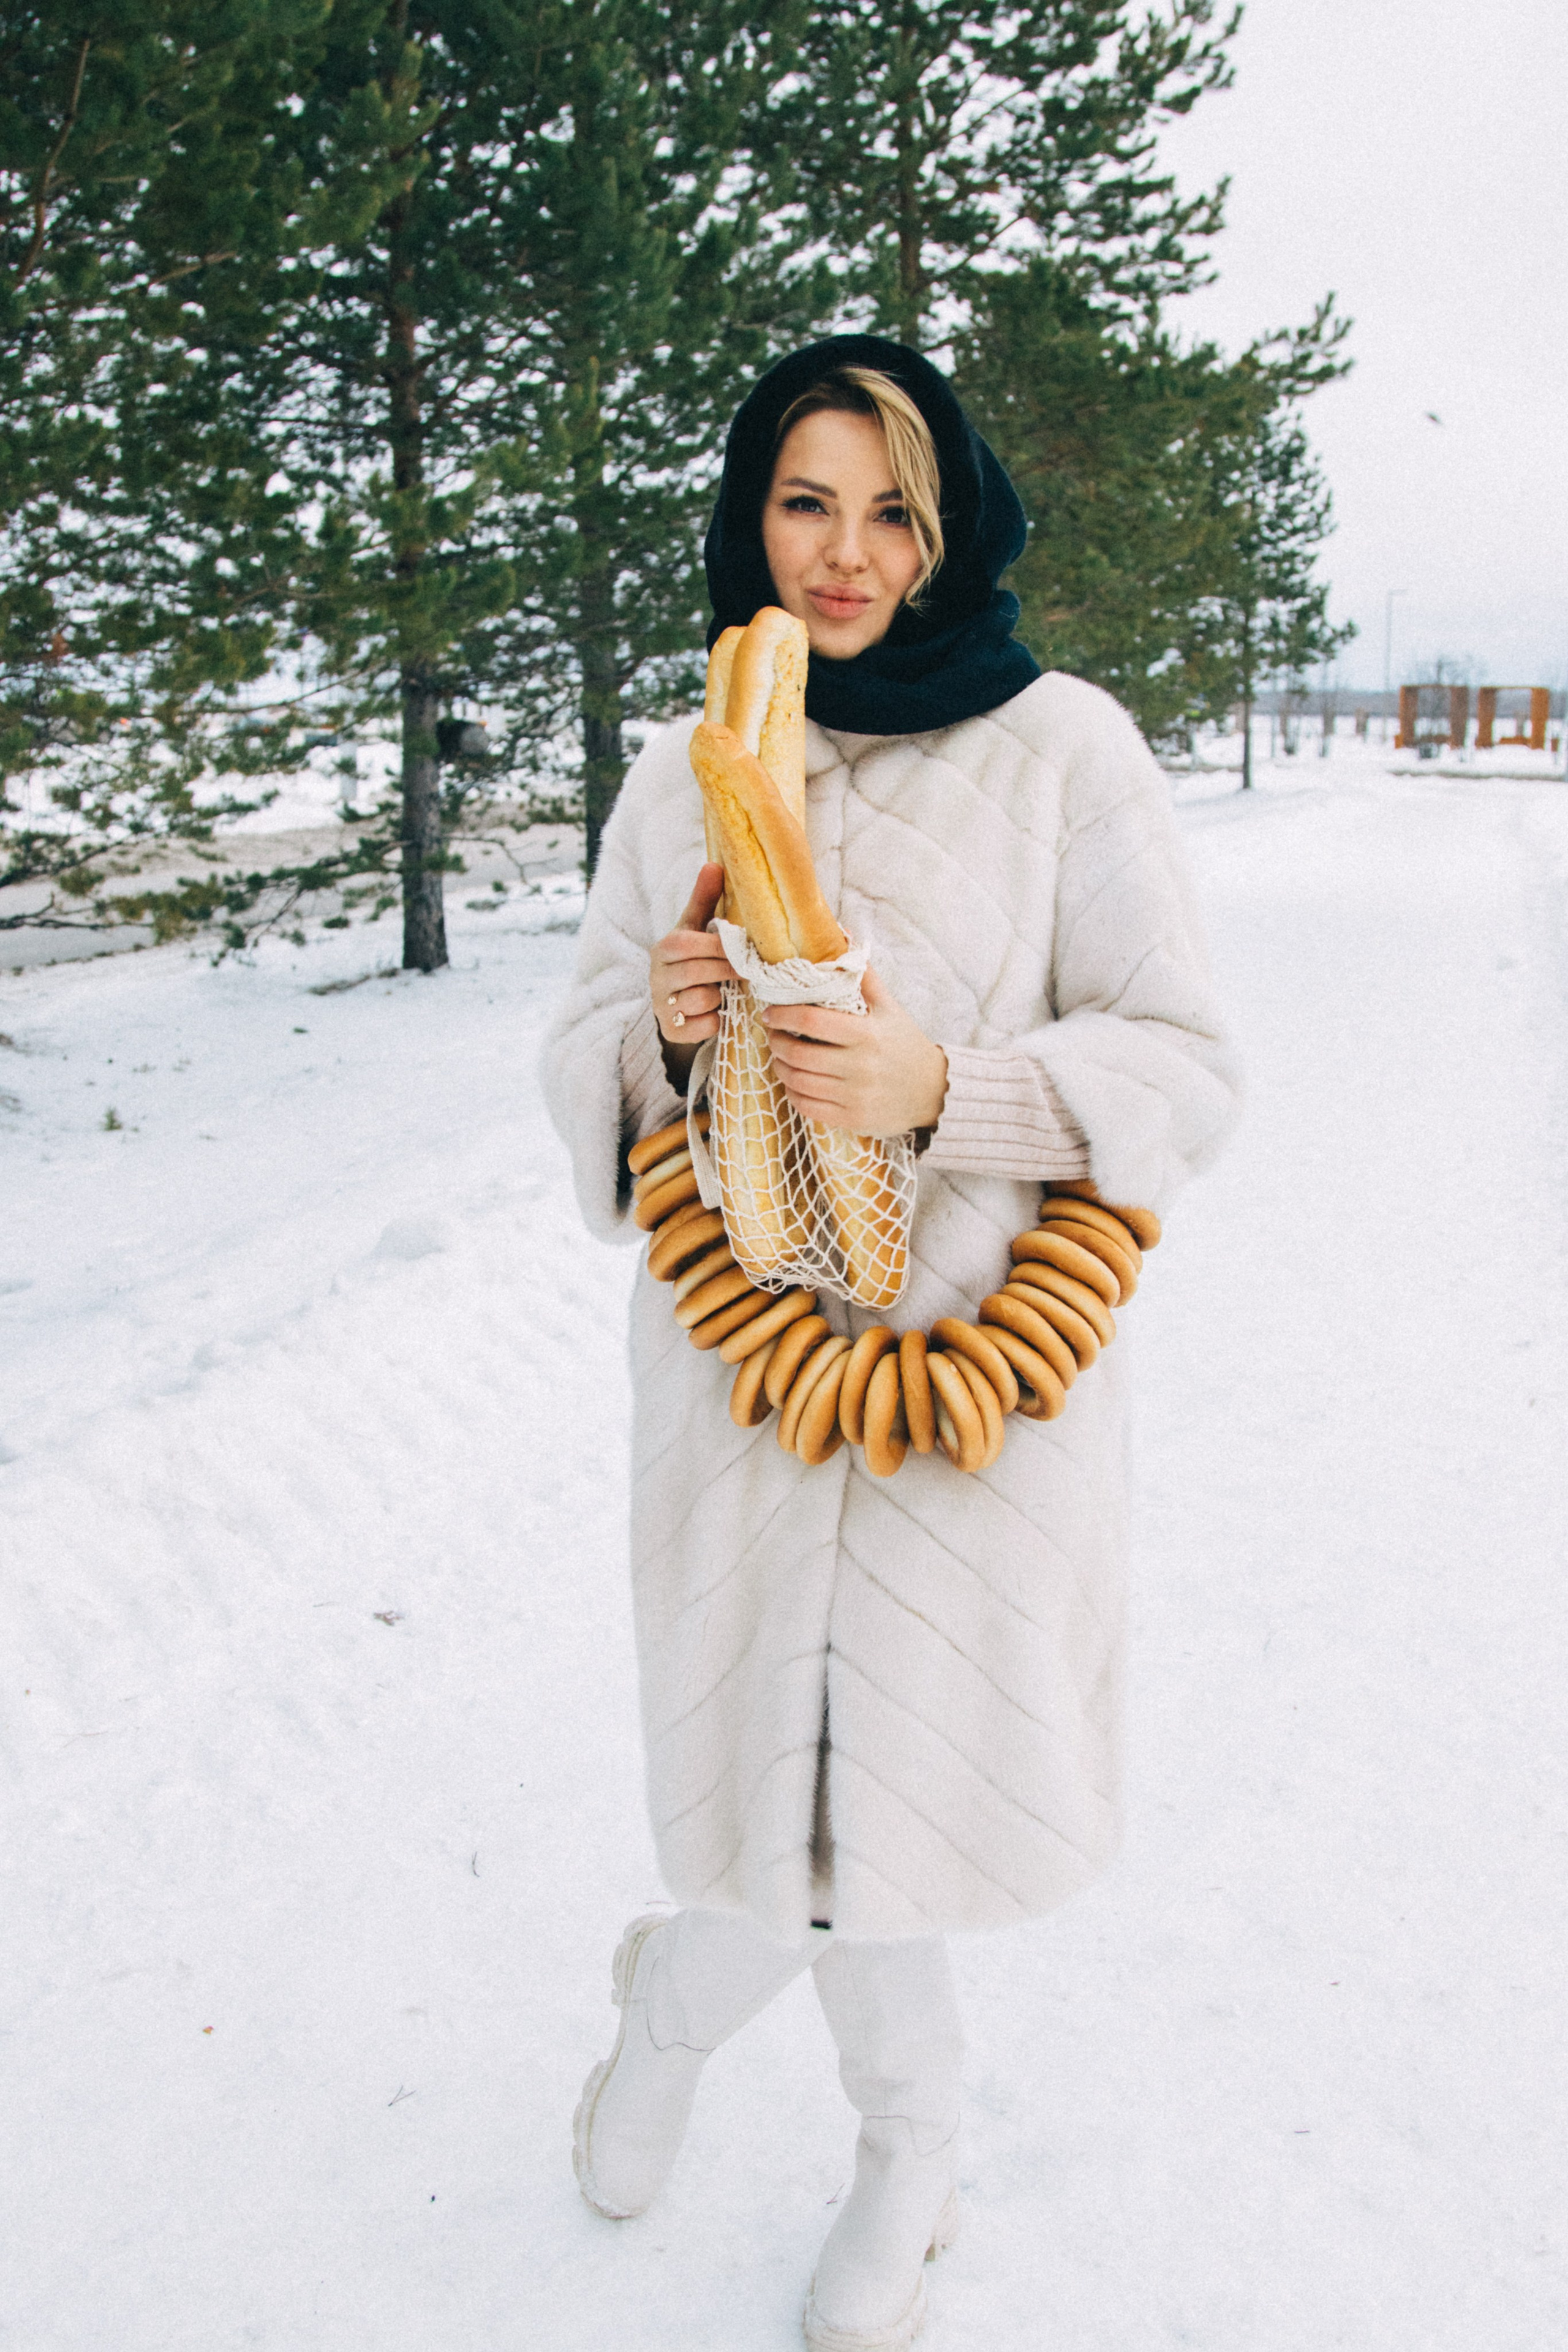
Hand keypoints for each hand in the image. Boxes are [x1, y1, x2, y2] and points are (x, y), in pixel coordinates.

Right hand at [649, 863, 737, 1083]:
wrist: (676, 1003)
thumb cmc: (692, 958)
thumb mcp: (695, 929)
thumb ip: (704, 899)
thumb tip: (714, 864)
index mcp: (663, 949)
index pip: (687, 944)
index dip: (718, 948)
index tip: (742, 949)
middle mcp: (657, 977)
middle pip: (697, 973)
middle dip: (726, 972)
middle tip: (747, 971)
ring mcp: (661, 1005)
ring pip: (700, 1001)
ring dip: (720, 997)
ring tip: (725, 992)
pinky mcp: (670, 1030)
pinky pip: (700, 1027)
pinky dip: (714, 1020)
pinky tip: (718, 1012)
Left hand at [761, 967, 948, 1136]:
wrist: (933, 1091)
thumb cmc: (905, 1044)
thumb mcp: (890, 1007)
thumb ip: (864, 976)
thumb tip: (843, 935)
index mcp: (866, 1034)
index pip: (811, 1021)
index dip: (783, 1015)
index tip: (771, 1012)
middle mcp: (859, 1067)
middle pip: (797, 1054)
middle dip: (776, 1042)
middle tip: (773, 1033)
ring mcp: (855, 1096)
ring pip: (798, 1082)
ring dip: (780, 1067)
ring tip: (780, 1056)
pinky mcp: (852, 1119)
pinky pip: (808, 1107)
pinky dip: (793, 1093)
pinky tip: (794, 1081)